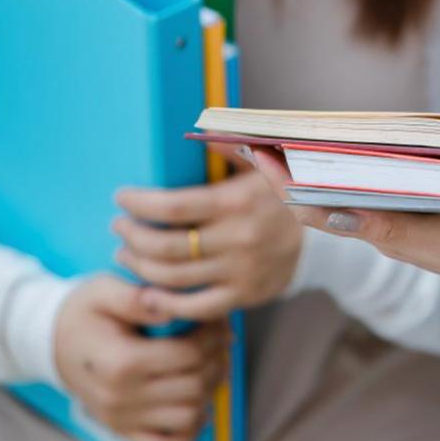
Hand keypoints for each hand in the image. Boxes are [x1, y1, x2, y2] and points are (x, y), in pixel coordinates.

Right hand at [54, 276, 228, 440]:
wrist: (53, 342)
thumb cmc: (86, 313)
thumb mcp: (104, 290)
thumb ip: (135, 297)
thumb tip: (169, 308)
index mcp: (118, 362)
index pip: (188, 355)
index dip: (213, 335)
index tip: (217, 321)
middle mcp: (119, 397)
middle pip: (195, 385)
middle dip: (216, 358)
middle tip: (220, 339)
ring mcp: (120, 419)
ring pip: (189, 415)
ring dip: (208, 390)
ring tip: (208, 365)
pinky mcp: (122, 432)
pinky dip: (189, 430)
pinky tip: (194, 402)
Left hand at [113, 163, 302, 319]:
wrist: (321, 240)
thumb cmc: (282, 196)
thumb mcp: (263, 164)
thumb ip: (229, 148)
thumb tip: (190, 133)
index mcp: (237, 202)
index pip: (172, 208)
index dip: (138, 204)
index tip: (121, 197)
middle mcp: (238, 239)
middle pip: (165, 246)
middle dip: (131, 235)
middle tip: (118, 226)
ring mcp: (241, 271)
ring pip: (173, 277)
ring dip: (139, 266)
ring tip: (125, 253)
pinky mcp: (244, 296)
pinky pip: (196, 307)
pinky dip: (166, 303)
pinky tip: (148, 292)